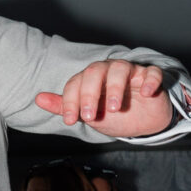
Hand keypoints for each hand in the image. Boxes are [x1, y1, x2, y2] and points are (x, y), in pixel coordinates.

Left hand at [35, 61, 169, 137]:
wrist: (142, 122)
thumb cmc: (112, 113)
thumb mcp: (87, 114)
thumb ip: (65, 106)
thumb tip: (38, 99)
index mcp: (90, 78)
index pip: (76, 83)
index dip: (70, 101)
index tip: (70, 121)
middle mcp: (108, 71)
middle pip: (95, 71)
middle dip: (90, 94)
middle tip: (90, 116)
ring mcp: (131, 72)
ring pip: (121, 68)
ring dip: (115, 88)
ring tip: (114, 108)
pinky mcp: (150, 77)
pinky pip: (151, 73)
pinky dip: (149, 81)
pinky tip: (145, 93)